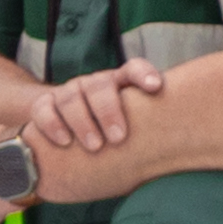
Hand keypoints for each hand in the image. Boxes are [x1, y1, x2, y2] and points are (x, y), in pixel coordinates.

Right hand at [25, 53, 167, 153]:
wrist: (67, 138)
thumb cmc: (111, 138)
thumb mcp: (131, 134)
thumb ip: (146, 136)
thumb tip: (177, 154)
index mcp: (120, 86)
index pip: (133, 69)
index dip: (144, 74)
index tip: (155, 87)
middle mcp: (94, 84)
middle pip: (100, 85)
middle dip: (110, 110)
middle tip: (119, 138)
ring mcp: (69, 92)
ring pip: (72, 97)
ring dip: (83, 122)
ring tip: (95, 146)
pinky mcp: (45, 104)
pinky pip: (45, 109)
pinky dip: (53, 124)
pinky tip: (64, 142)